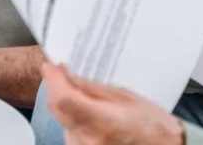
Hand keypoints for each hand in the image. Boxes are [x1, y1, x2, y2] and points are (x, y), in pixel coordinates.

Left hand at [41, 63, 184, 144]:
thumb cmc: (152, 124)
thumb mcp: (125, 97)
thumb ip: (92, 87)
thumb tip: (67, 73)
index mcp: (103, 122)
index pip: (64, 99)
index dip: (53, 80)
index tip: (50, 65)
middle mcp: (88, 139)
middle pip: (58, 109)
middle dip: (56, 88)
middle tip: (61, 72)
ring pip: (62, 119)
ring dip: (65, 103)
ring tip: (80, 93)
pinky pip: (69, 130)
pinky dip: (72, 117)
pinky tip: (84, 110)